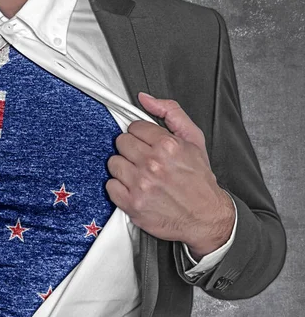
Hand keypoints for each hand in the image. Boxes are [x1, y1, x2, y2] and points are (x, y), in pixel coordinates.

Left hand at [105, 92, 234, 258]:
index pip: (134, 127)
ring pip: (113, 163)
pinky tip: (134, 189)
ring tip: (139, 175)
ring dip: (124, 168)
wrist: (206, 217)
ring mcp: (140, 185)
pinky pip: (110, 186)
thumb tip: (145, 99)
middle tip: (144, 160)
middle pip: (121, 143)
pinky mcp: (131, 204)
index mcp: (167, 146)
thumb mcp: (194, 139)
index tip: (147, 144)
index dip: (141, 135)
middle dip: (132, 150)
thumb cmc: (199, 180)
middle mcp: (152, 164)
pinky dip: (119, 188)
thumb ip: (171, 113)